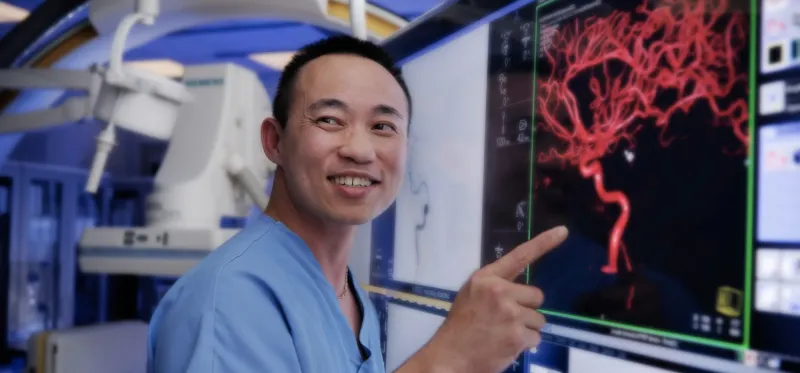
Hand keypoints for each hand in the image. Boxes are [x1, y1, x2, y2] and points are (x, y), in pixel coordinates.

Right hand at [414, 226, 567, 372]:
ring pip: (539, 319)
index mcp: (486, 278)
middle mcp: (499, 291)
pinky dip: (525, 344)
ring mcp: (510, 313)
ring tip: (503, 334)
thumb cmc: (460, 326)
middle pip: (536, 295)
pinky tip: (506, 345)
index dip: (544, 242)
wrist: (451, 355)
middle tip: (507, 319)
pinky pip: (536, 337)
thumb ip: (494, 286)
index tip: (563, 231)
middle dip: (527, 308)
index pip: (519, 256)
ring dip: (526, 328)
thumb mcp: (471, 295)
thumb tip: (519, 289)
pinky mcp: (517, 335)